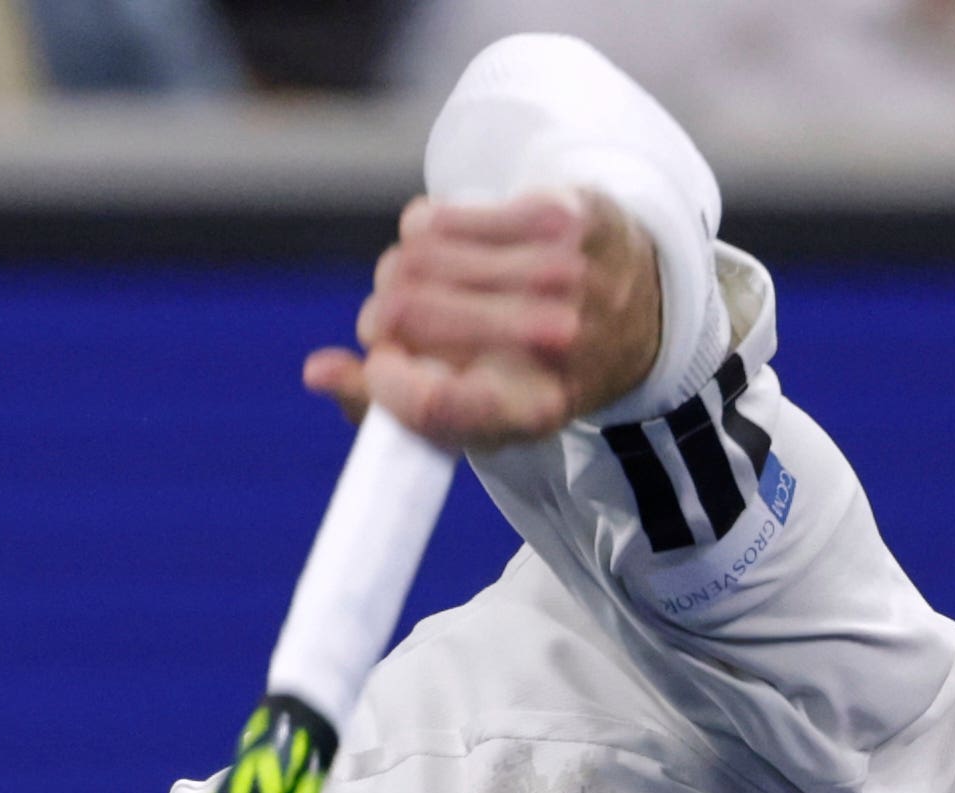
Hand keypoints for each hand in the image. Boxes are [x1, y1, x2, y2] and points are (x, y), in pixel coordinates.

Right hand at [303, 190, 663, 450]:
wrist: (637, 312)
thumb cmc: (532, 372)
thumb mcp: (475, 416)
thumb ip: (389, 407)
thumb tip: (318, 372)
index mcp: (534, 409)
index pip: (431, 402)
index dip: (381, 384)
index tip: (378, 369)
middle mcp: (554, 342)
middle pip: (405, 314)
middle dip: (382, 320)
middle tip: (398, 326)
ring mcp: (560, 272)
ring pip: (412, 258)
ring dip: (401, 274)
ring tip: (430, 288)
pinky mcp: (556, 215)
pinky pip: (436, 217)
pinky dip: (424, 233)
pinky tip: (452, 250)